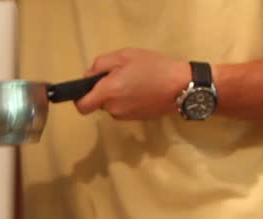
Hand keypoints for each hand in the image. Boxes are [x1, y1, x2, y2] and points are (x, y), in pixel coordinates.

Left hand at [75, 48, 190, 119]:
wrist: (182, 86)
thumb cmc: (153, 67)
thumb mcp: (125, 56)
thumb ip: (100, 65)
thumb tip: (88, 77)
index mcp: (107, 93)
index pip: (81, 106)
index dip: (80, 98)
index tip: (87, 88)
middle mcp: (112, 109)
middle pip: (98, 103)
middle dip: (103, 91)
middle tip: (120, 75)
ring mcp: (124, 116)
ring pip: (111, 105)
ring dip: (117, 95)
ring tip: (135, 80)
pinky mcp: (135, 119)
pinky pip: (123, 109)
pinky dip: (127, 100)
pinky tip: (142, 89)